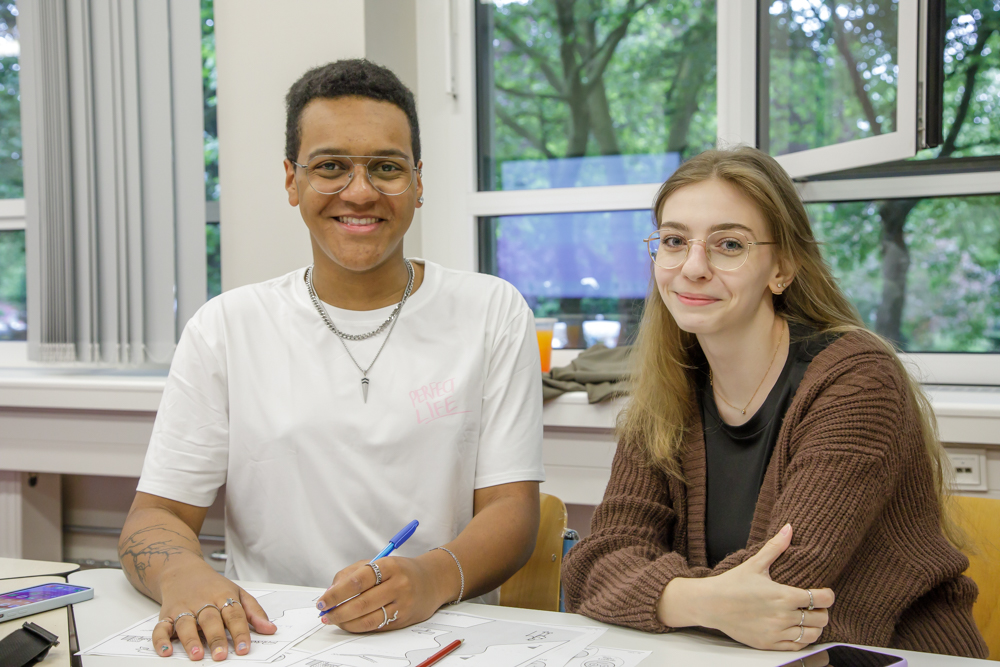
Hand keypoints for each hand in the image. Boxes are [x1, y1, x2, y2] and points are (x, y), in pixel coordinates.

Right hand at [153, 561, 276, 660]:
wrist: (182, 570)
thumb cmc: (213, 586)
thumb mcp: (237, 592)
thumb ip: (254, 612)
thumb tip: (270, 629)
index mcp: (223, 596)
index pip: (234, 615)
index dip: (240, 632)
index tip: (244, 649)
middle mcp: (202, 602)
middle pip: (210, 620)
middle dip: (216, 638)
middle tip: (221, 656)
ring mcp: (183, 608)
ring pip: (186, 624)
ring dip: (191, 640)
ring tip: (197, 656)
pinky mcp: (166, 615)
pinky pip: (161, 627)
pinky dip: (160, 639)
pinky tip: (165, 651)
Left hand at [317, 554, 454, 632]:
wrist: (433, 580)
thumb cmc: (401, 571)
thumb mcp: (379, 562)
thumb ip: (353, 573)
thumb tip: (331, 591)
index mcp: (390, 565)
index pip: (357, 580)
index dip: (336, 593)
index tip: (323, 600)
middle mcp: (398, 584)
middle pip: (361, 602)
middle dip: (337, 610)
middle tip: (324, 613)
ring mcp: (403, 603)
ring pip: (369, 618)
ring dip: (346, 622)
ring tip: (334, 620)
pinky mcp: (404, 619)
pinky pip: (377, 626)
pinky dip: (359, 627)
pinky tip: (350, 623)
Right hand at [660, 524, 834, 650]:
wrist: (711, 604)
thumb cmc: (732, 583)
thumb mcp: (754, 564)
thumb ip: (775, 547)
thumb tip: (789, 528)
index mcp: (783, 596)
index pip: (821, 599)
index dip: (828, 595)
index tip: (824, 592)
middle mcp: (783, 616)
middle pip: (821, 618)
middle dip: (822, 611)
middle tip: (815, 605)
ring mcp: (776, 632)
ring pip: (812, 635)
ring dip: (815, 627)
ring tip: (808, 618)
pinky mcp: (769, 643)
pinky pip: (797, 646)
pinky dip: (802, 639)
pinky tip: (797, 629)